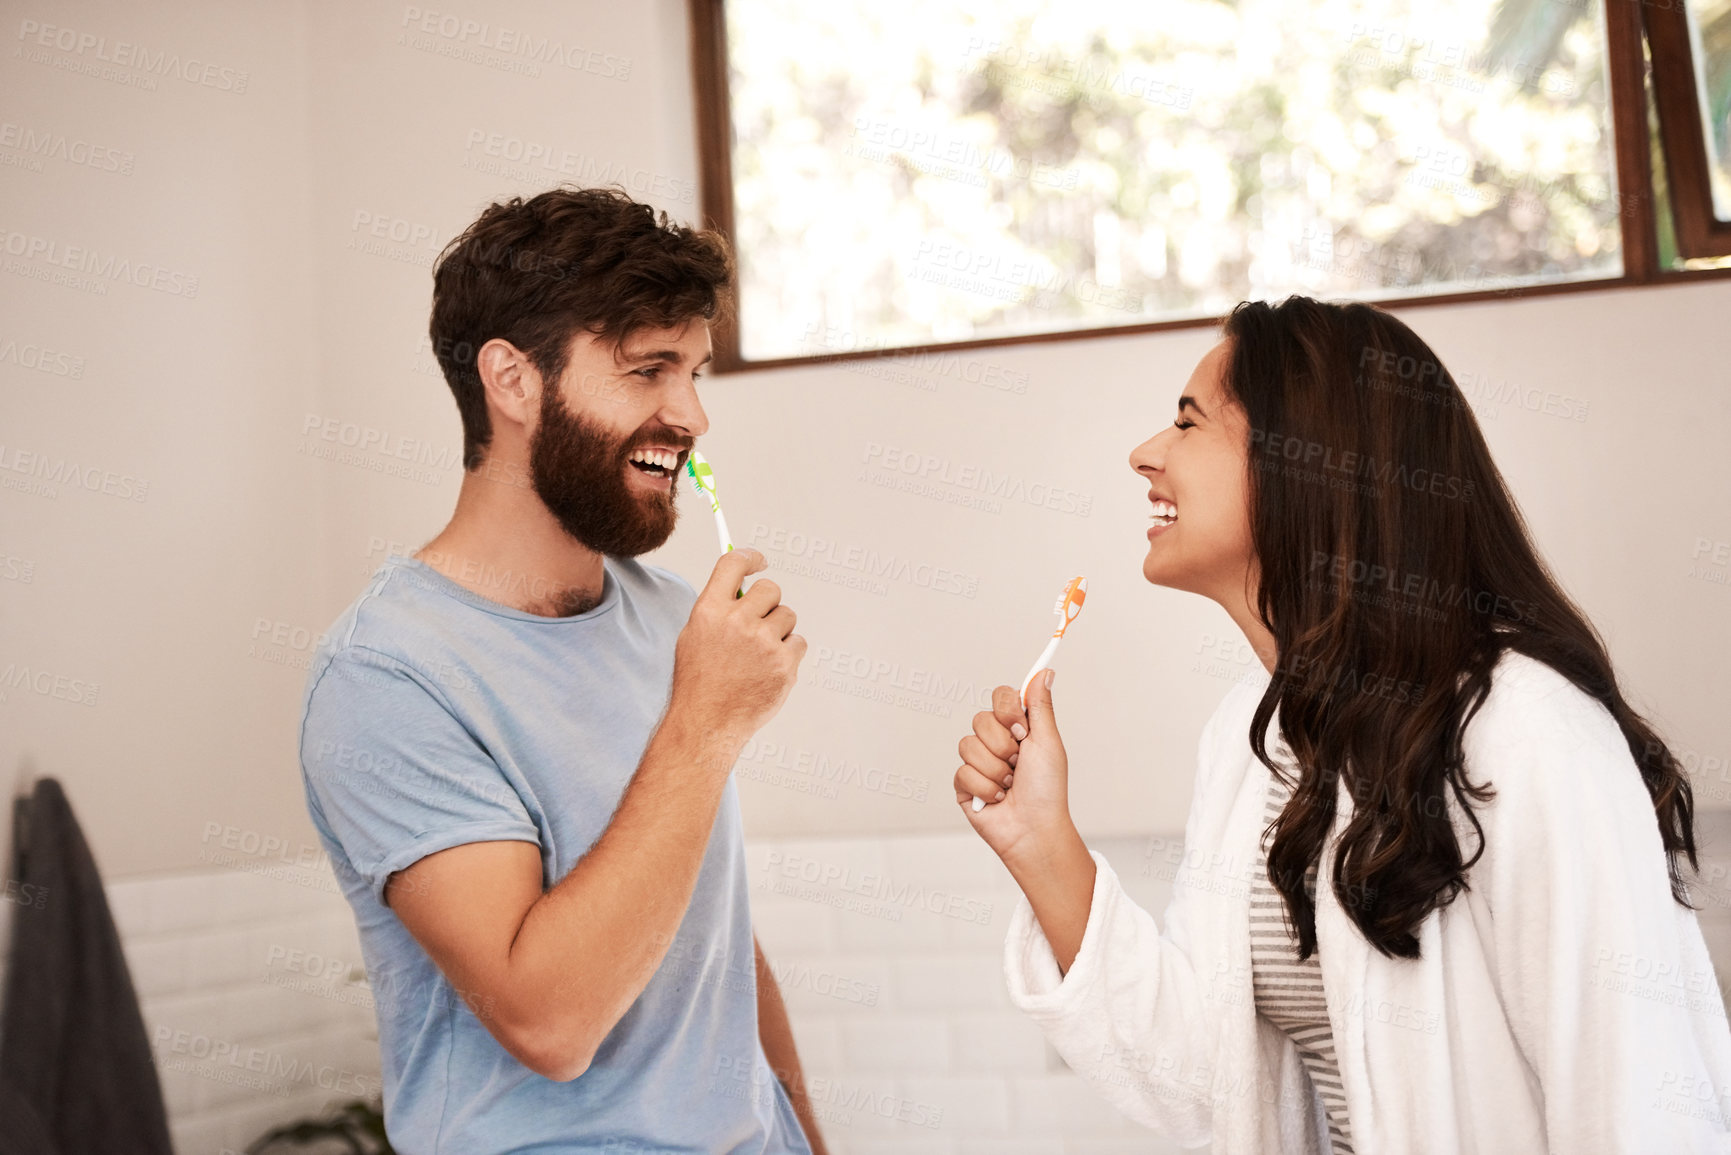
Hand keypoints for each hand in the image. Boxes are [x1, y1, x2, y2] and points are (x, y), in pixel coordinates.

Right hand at [670, 549, 805, 741]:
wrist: (707, 723)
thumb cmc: (699, 681)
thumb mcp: (694, 636)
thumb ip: (718, 608)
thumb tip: (743, 584)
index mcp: (709, 611)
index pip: (733, 564)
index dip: (750, 557)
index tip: (759, 562)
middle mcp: (737, 622)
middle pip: (770, 588)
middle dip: (768, 603)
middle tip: (759, 622)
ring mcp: (763, 643)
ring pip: (787, 616)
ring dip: (779, 630)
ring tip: (759, 655)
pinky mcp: (784, 664)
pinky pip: (799, 642)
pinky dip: (789, 654)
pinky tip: (769, 670)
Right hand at [954, 669, 1073, 870]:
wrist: (1034, 829)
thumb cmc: (1048, 790)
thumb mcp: (1048, 742)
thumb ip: (1040, 705)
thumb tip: (1045, 672)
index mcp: (1018, 728)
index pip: (1001, 697)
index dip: (1007, 711)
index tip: (1021, 729)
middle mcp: (996, 742)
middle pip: (981, 719)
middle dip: (1003, 745)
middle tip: (1018, 763)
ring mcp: (978, 763)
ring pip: (969, 745)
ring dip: (995, 770)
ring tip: (1010, 785)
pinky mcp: (965, 785)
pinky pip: (963, 772)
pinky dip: (985, 788)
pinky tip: (998, 799)